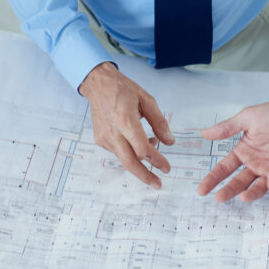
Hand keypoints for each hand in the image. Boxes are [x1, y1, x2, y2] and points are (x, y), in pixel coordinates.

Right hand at [78, 62, 173, 188]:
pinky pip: (118, 152)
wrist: (98, 84)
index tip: (167, 167)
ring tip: (152, 145)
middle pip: (130, 163)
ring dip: (140, 159)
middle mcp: (113, 132)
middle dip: (145, 176)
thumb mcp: (146, 100)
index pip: (143, 150)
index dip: (156, 161)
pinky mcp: (100, 140)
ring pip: (124, 159)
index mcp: (125, 120)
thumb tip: (169, 142)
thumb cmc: (122, 89)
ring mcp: (104, 138)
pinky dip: (131, 152)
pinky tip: (137, 140)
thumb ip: (159, 122)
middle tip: (158, 184)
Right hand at [196, 84, 268, 202]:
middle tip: (219, 198)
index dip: (213, 179)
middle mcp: (256, 164)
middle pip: (239, 182)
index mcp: (244, 151)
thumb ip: (227, 128)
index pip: (224, 168)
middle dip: (228, 191)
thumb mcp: (248, 117)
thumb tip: (204, 133)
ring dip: (250, 194)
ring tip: (243, 196)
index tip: (201, 190)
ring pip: (258, 188)